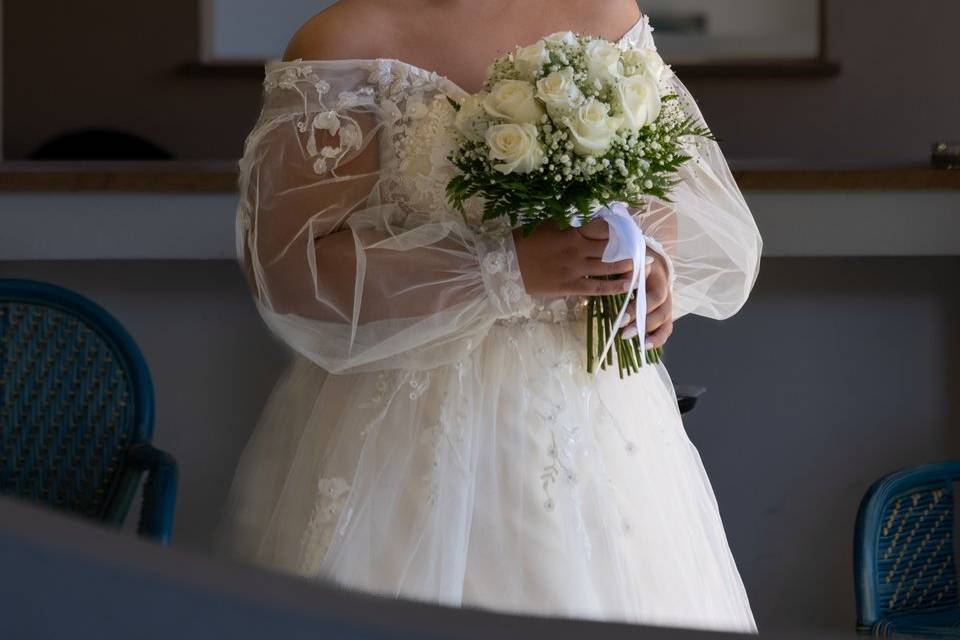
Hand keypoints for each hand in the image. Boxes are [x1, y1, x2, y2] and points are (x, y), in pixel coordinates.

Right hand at [513, 221, 636, 296]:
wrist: (506, 266)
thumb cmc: (524, 242)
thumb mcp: (547, 225)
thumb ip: (569, 223)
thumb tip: (590, 218)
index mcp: (571, 230)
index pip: (602, 226)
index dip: (619, 226)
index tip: (631, 226)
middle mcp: (577, 248)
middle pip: (610, 245)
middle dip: (628, 245)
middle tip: (643, 245)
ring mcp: (575, 268)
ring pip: (609, 266)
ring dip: (628, 265)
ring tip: (643, 264)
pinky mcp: (571, 285)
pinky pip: (598, 287)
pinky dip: (615, 286)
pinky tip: (629, 284)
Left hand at [618, 250, 672, 348]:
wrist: (647, 257)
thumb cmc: (629, 261)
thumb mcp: (625, 261)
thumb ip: (622, 271)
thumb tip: (616, 286)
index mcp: (654, 274)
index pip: (649, 293)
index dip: (637, 308)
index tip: (620, 320)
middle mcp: (664, 287)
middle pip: (660, 308)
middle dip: (642, 323)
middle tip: (624, 334)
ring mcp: (666, 300)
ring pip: (666, 318)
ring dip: (653, 333)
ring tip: (640, 345)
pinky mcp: (665, 311)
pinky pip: (667, 327)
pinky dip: (658, 338)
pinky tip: (646, 347)